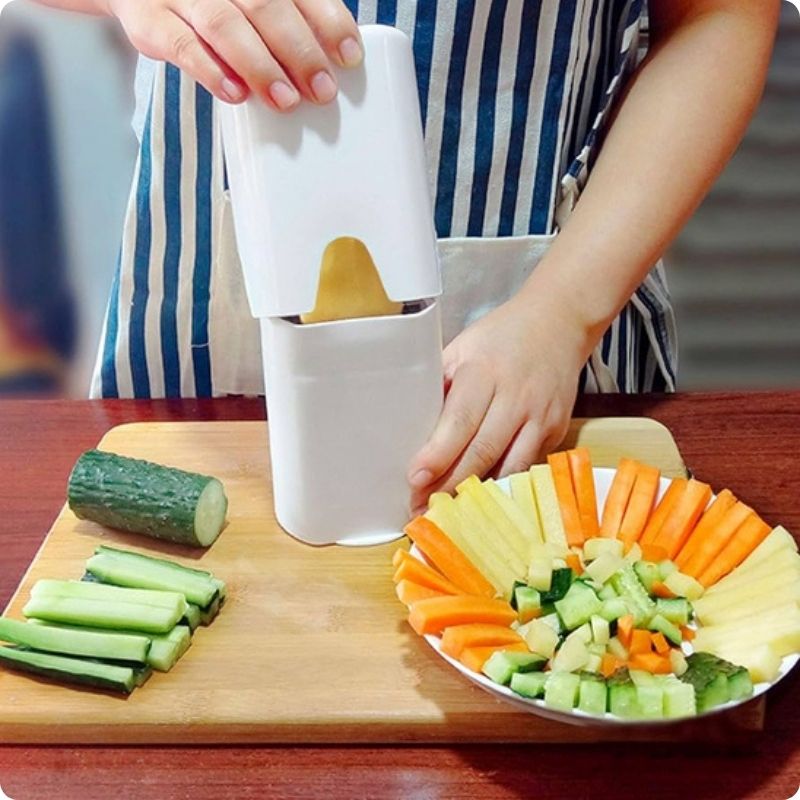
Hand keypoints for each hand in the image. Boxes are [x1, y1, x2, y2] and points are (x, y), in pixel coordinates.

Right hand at [106, 0, 361, 108]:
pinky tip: (235, 94)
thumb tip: (331, 67)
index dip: (329, 21)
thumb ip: (287, 22)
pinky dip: (211, 71)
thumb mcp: (252, 5)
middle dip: (299, 51)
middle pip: (267, 6)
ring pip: (225, 25)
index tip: (350, 56)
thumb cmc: (213, 4)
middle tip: (321, 91)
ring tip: (285, 100)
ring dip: (260, 66)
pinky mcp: (150, 19)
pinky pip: (181, 45)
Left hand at [407, 293, 589, 513]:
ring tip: (447, 511)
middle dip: (449, 484)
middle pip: (483, 450)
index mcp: (485, 371)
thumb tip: (411, 427)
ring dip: (477, 493)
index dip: (438, 453)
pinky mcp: (557, 431)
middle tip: (421, 508)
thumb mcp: (463, 348)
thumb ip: (441, 384)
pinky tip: (480, 497)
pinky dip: (501, 483)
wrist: (560, 323)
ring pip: (509, 466)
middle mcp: (517, 397)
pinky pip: (526, 466)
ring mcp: (542, 417)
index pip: (460, 419)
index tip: (415, 479)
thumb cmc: (502, 336)